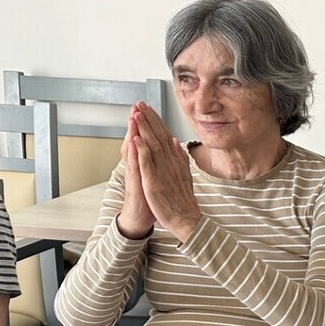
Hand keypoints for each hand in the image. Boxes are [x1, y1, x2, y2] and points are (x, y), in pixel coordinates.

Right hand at [115, 114, 155, 239]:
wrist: (142, 217)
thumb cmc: (151, 197)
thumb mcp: (158, 176)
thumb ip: (160, 159)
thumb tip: (168, 145)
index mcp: (147, 163)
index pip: (146, 140)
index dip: (147, 124)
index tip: (148, 108)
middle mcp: (139, 166)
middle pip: (137, 140)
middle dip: (138, 122)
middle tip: (137, 105)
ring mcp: (136, 174)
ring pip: (133, 150)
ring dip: (133, 133)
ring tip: (133, 117)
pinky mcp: (136, 184)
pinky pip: (134, 167)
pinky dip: (134, 154)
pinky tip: (134, 143)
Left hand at [130, 102, 200, 239]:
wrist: (187, 221)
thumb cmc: (183, 201)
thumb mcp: (184, 175)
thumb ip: (179, 158)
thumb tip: (175, 142)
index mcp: (175, 162)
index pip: (164, 136)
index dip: (155, 121)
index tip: (148, 108)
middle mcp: (170, 164)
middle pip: (158, 137)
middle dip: (148, 119)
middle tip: (140, 104)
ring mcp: (163, 173)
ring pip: (152, 147)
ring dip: (144, 129)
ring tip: (137, 114)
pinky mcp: (155, 183)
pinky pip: (147, 165)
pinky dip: (142, 151)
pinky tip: (136, 139)